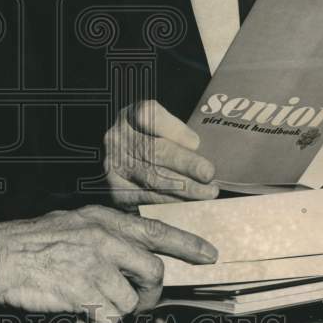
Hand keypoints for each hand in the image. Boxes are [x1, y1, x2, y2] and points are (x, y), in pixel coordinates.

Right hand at [0, 205, 216, 322]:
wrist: (2, 255)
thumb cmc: (34, 241)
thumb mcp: (74, 223)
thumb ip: (104, 235)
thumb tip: (130, 255)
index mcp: (102, 220)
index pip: (155, 230)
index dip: (186, 244)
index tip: (209, 255)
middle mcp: (104, 240)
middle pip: (152, 272)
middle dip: (149, 292)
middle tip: (136, 299)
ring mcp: (96, 266)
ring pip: (130, 301)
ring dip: (114, 309)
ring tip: (91, 301)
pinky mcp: (85, 292)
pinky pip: (108, 318)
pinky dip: (97, 321)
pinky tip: (79, 309)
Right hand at [103, 100, 218, 209]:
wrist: (120, 163)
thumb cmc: (147, 141)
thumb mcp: (157, 125)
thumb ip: (175, 129)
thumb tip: (194, 145)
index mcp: (130, 117)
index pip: (148, 115)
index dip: (172, 130)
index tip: (195, 143)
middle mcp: (117, 140)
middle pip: (152, 151)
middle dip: (184, 164)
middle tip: (208, 173)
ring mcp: (114, 167)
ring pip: (151, 180)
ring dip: (184, 189)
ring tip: (207, 192)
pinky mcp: (117, 194)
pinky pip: (147, 201)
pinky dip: (172, 205)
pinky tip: (190, 206)